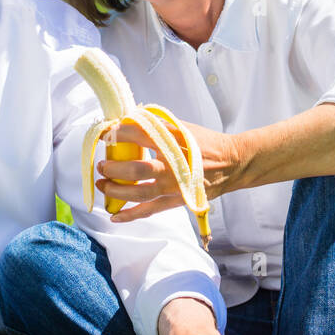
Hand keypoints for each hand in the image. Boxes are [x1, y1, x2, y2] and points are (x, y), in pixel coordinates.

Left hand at [96, 117, 245, 223]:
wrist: (232, 164)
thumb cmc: (206, 143)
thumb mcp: (184, 127)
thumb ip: (159, 125)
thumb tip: (131, 118)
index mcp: (175, 143)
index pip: (141, 135)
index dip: (119, 133)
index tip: (105, 133)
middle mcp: (174, 166)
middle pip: (137, 169)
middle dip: (114, 167)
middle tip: (102, 163)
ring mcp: (175, 186)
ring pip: (140, 192)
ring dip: (116, 190)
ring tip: (102, 184)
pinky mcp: (176, 201)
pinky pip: (150, 211)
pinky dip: (130, 215)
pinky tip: (114, 216)